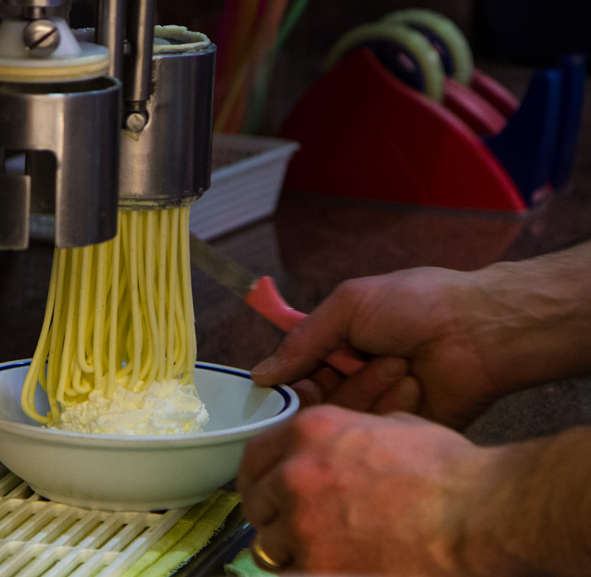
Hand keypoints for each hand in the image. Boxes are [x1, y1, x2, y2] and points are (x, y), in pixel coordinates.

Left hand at [237, 405, 494, 575]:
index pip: (254, 457)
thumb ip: (346, 433)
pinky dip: (305, 573)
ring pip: (270, 545)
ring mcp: (303, 524)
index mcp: (309, 431)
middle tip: (296, 527)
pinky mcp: (318, 569)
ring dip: (290, 549)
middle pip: (258, 503)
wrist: (481, 514)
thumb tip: (335, 447)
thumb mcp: (391, 425)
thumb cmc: (449, 471)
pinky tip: (329, 569)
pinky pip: (290, 575)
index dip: (260, 479)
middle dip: (274, 515)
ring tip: (322, 552)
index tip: (267, 492)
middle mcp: (296, 474)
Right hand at [252, 267, 507, 428]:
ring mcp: (377, 406)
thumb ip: (301, 341)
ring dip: (366, 386)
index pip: (296, 371)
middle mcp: (352, 378)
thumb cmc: (416, 304)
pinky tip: (411, 382)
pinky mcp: (400, 432)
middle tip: (341, 369)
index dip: (287, 377)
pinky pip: (373, 433)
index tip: (273, 383)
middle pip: (313, 401)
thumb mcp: (348, 306)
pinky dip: (389, 405)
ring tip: (398, 362)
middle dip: (324, 384)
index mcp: (338, 345)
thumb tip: (259, 374)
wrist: (478, 330)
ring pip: (342, 417)